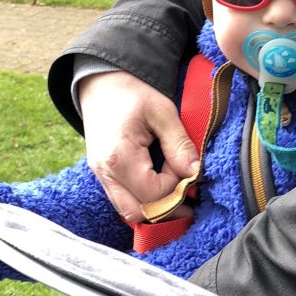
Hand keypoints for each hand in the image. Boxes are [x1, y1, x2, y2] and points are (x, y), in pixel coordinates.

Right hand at [79, 71, 199, 221]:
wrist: (101, 83)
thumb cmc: (132, 92)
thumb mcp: (162, 111)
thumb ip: (179, 144)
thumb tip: (195, 172)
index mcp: (119, 157)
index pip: (155, 192)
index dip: (176, 186)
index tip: (185, 166)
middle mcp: (106, 173)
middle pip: (139, 212)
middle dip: (167, 207)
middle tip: (186, 193)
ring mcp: (101, 177)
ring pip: (129, 212)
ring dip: (155, 207)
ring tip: (174, 192)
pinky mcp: (102, 176)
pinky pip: (123, 202)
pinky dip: (143, 201)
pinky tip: (159, 189)